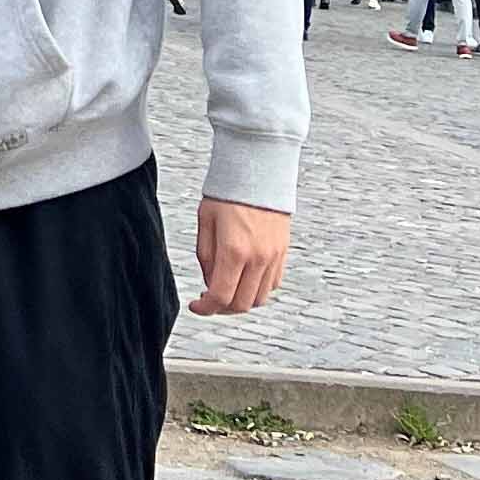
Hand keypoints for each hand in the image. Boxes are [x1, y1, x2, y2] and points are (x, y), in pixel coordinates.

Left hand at [190, 198, 290, 315]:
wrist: (258, 171)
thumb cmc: (228, 192)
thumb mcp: (205, 221)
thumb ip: (205, 257)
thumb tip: (209, 283)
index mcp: (234, 250)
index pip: (220, 296)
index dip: (205, 308)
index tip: (196, 306)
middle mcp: (257, 258)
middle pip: (241, 305)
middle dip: (222, 308)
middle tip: (209, 300)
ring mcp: (273, 257)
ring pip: (259, 299)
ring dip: (241, 301)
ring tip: (227, 289)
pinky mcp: (283, 253)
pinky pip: (272, 285)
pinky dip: (257, 290)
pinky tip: (244, 279)